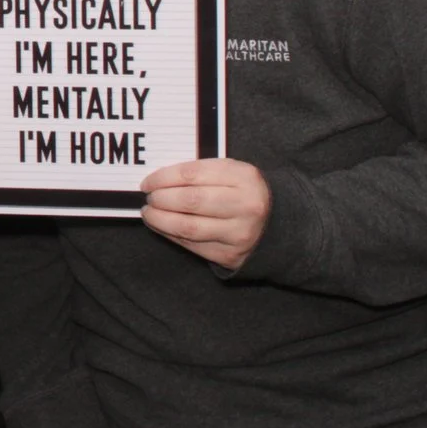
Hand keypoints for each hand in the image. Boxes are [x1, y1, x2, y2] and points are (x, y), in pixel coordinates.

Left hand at [140, 158, 270, 269]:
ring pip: (188, 227)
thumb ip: (200, 172)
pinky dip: (170, 235)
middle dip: (161, 199)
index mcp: (244, 177)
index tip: (148, 182)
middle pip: (190, 201)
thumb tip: (158, 181)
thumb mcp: (231, 172)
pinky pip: (192, 245)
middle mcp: (246, 205)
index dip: (164, 178)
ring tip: (149, 212)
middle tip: (149, 198)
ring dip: (160, 220)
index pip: (193, 175)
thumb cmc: (243, 192)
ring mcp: (240, 233)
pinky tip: (161, 227)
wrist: (279, 224)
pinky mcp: (231, 255)